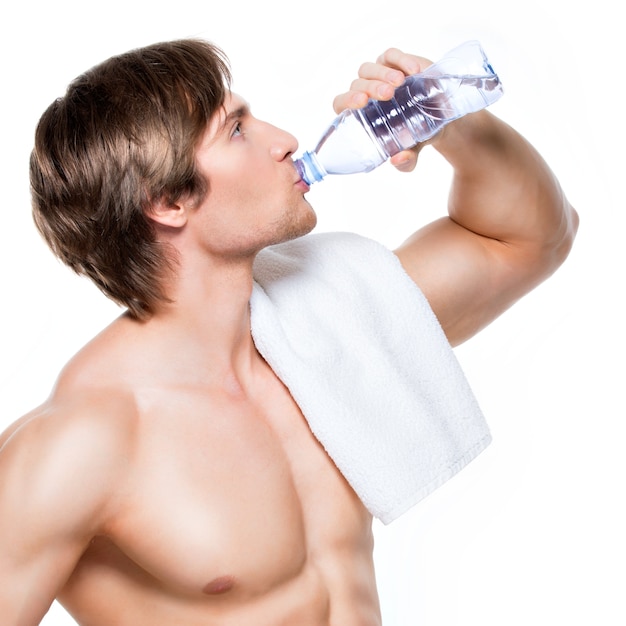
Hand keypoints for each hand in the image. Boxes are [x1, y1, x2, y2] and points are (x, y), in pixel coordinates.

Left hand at [332, 48, 433, 172]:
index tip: (361, 104)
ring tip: (400, 83)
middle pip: (356, 85)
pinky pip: (391, 55)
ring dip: (381, 74)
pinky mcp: (395, 63)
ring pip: (368, 68)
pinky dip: (401, 59)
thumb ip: (406, 161)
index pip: (341, 103)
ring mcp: (380, 76)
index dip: (347, 101)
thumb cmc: (417, 137)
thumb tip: (398, 159)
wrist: (441, 119)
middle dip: (369, 88)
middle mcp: (367, 94)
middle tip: (388, 95)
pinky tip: (414, 70)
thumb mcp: (413, 152)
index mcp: (361, 115)